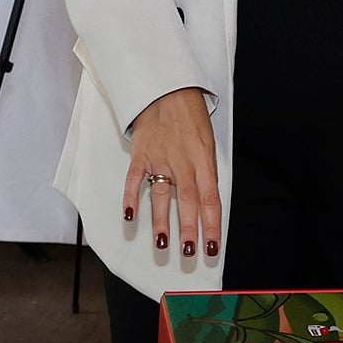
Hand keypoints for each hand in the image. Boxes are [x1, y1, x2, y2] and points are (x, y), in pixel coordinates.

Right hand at [125, 87, 219, 262]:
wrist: (167, 90)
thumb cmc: (191, 118)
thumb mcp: (208, 143)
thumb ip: (206, 173)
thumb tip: (207, 204)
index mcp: (204, 160)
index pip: (210, 199)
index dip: (212, 225)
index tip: (212, 247)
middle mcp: (183, 162)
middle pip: (188, 200)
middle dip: (189, 229)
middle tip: (190, 253)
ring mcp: (160, 159)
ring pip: (162, 194)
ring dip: (162, 221)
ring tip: (162, 245)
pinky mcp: (140, 154)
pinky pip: (135, 180)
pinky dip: (131, 198)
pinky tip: (130, 217)